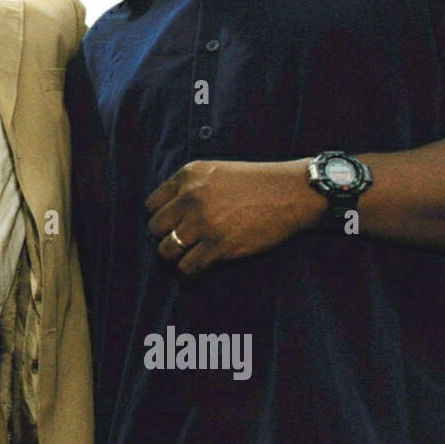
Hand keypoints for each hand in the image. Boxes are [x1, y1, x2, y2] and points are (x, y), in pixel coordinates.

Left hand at [145, 159, 324, 274]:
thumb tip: (169, 212)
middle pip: (156, 227)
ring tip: (185, 258)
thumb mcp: (217, 171)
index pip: (152, 204)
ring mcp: (204, 222)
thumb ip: (191, 186)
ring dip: (174, 257)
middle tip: (180, 242)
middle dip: (165, 237)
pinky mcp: (219, 245)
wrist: (292, 193)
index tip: (173, 224)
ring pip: (167, 249)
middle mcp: (191, 197)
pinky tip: (196, 269)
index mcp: (189, 176)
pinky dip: (188, 272)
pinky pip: (188, 266)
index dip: (161, 217)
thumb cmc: (257, 183)